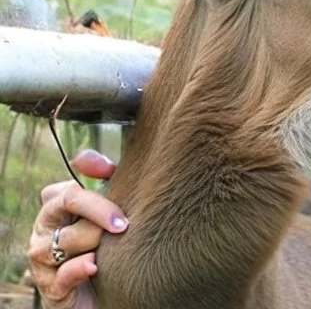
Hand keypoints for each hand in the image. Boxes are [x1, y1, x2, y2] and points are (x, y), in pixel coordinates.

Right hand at [27, 150, 127, 308]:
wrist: (106, 292)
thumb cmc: (110, 244)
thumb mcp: (113, 210)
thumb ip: (107, 180)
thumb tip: (93, 162)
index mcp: (57, 206)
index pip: (68, 189)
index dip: (93, 189)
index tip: (117, 189)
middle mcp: (45, 229)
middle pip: (65, 203)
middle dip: (99, 211)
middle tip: (124, 224)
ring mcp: (43, 258)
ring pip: (65, 240)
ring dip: (95, 242)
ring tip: (111, 249)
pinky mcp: (51, 287)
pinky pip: (62, 274)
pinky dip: (79, 269)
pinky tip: (95, 266)